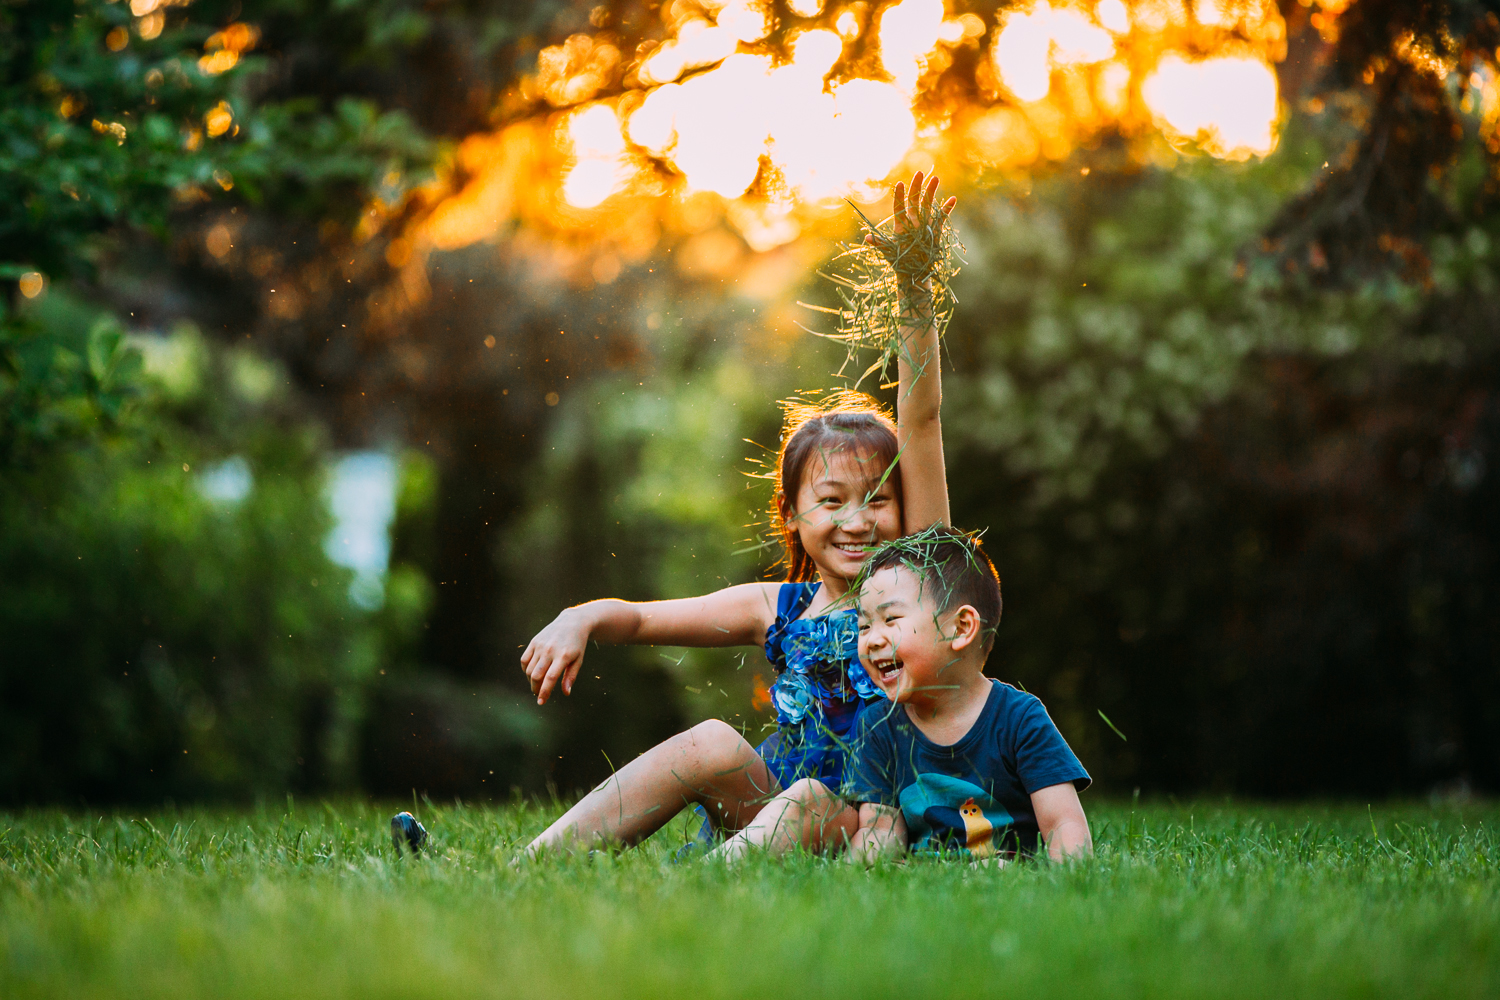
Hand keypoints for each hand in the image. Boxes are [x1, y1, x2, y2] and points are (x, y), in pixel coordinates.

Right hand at [520, 607, 590, 704]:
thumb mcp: (578, 660)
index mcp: (563, 656)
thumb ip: (571, 677)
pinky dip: (525, 669)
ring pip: (529, 669)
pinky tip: (532, 673)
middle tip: (538, 695)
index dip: (544, 692)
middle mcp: (549, 650)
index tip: (541, 702)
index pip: (550, 679)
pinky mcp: (534, 642)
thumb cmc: (577, 644)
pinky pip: (524, 660)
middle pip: (536, 676)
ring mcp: (540, 645)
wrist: (572, 622)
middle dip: (536, 689)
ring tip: (537, 685)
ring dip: (531, 681)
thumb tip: (566, 693)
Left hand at [864, 170, 957, 285]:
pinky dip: (947, 209)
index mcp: (901, 224)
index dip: (899, 195)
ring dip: (931, 191)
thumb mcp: (889, 251)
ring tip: (936, 178)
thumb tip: (867, 237)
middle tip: (920, 172)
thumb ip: (880, 243)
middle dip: (917, 186)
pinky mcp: (936, 229)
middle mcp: (913, 221)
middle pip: (914, 200)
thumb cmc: (899, 262)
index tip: (899, 183)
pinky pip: (942, 217)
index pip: (899, 206)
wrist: (914, 272)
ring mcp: (925, 223)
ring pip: (928, 204)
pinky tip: (952, 199)